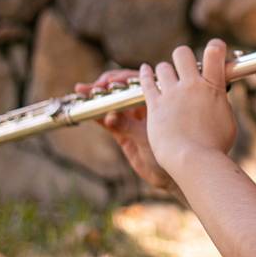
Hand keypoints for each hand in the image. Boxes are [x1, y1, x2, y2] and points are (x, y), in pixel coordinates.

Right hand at [76, 69, 173, 191]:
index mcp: (158, 101)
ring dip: (98, 98)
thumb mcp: (148, 137)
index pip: (137, 83)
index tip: (108, 81)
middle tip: (91, 88)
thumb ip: (128, 127)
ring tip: (83, 92)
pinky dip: (97, 115)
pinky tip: (87, 111)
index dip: (121, 79)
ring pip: (113, 104)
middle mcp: (145, 108)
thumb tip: (110, 117)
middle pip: (122, 91)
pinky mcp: (124, 135)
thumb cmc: (172, 153)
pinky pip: (108, 121)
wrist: (172, 176)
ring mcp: (133, 121)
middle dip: (105, 86)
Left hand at [139, 39, 236, 173]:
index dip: (215, 46)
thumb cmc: (215, 146)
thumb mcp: (227, 121)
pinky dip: (146, 74)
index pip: (215, 52)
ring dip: (166, 70)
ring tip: (168, 76)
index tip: (215, 50)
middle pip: (182, 53)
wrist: (193, 159)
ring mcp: (171, 94)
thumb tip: (218, 99)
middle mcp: (192, 85)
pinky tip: (146, 70)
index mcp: (213, 87)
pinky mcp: (155, 104)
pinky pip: (147, 82)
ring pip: (163, 66)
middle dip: (183, 57)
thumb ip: (220, 104)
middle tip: (185, 67)